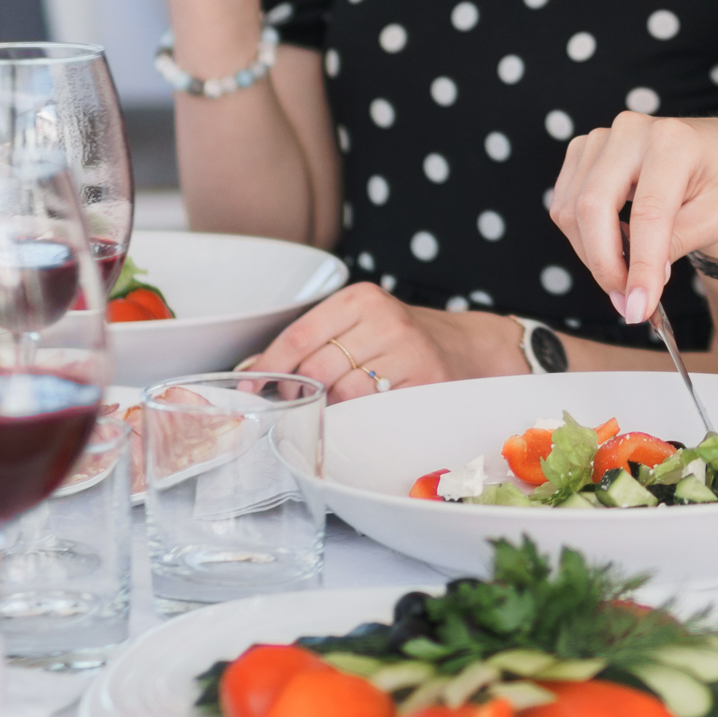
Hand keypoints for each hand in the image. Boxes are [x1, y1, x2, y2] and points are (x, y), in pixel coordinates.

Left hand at [245, 283, 524, 399]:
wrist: (468, 347)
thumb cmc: (401, 340)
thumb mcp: (361, 324)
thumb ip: (315, 343)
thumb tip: (256, 373)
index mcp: (360, 298)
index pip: (299, 335)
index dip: (269, 366)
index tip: (249, 387)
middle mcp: (384, 318)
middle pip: (316, 369)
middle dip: (299, 394)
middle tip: (297, 404)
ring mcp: (408, 348)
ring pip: (343, 393)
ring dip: (330, 409)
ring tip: (335, 407)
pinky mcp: (426, 378)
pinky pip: (374, 409)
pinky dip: (358, 418)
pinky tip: (361, 414)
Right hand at [547, 113, 717, 325]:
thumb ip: (677, 245)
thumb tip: (638, 283)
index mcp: (675, 141)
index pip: (647, 212)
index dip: (640, 265)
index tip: (639, 308)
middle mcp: (632, 131)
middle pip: (593, 207)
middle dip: (605, 264)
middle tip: (628, 303)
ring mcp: (602, 137)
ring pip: (571, 210)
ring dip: (593, 255)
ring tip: (628, 275)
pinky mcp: (583, 151)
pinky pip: (564, 205)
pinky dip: (584, 237)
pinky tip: (616, 245)